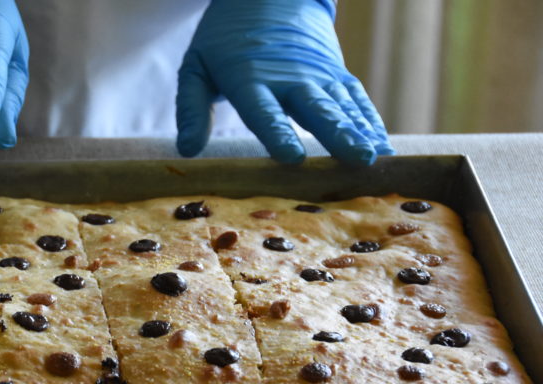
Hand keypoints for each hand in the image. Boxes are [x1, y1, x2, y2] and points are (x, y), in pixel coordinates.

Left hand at [176, 0, 393, 165]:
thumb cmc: (224, 39)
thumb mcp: (196, 66)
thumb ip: (191, 108)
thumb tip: (187, 150)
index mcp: (250, 78)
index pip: (264, 110)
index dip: (277, 133)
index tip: (292, 157)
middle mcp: (290, 78)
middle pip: (316, 108)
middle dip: (336, 134)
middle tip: (357, 158)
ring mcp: (318, 75)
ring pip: (342, 106)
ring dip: (360, 132)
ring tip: (375, 158)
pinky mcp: (335, 74)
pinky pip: (356, 99)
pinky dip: (370, 122)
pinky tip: (382, 146)